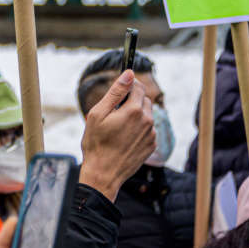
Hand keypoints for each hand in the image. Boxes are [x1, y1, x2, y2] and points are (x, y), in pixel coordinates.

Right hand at [79, 70, 155, 200]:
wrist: (104, 173)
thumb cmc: (97, 143)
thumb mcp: (99, 113)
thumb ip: (116, 91)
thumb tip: (129, 74)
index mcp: (134, 110)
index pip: (138, 86)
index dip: (129, 85)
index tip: (120, 89)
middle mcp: (148, 121)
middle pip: (144, 99)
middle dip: (132, 100)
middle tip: (114, 111)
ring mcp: (151, 134)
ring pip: (147, 115)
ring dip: (136, 115)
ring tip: (118, 127)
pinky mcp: (152, 145)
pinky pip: (148, 129)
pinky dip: (139, 128)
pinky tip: (124, 137)